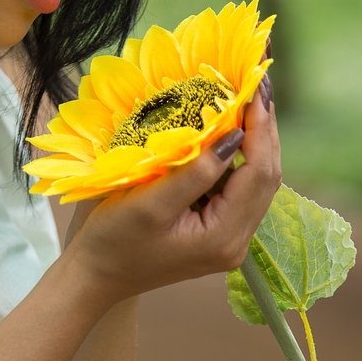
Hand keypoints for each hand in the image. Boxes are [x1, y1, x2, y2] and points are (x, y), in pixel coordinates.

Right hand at [67, 89, 280, 302]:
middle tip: (257, 84)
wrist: (94, 276)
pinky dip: (239, 159)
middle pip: (266, 178)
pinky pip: (239, 190)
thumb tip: (236, 135)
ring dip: (255, 142)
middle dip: (265, 130)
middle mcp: (235, 243)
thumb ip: (196, 171)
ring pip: (256, 183)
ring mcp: (229, 241)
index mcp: (222, 237)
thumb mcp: (149, 203)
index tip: (256, 86)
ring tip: (247, 100)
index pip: (259, 174)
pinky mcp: (218, 235)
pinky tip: (230, 132)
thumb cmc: (112, 241)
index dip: (262, 128)